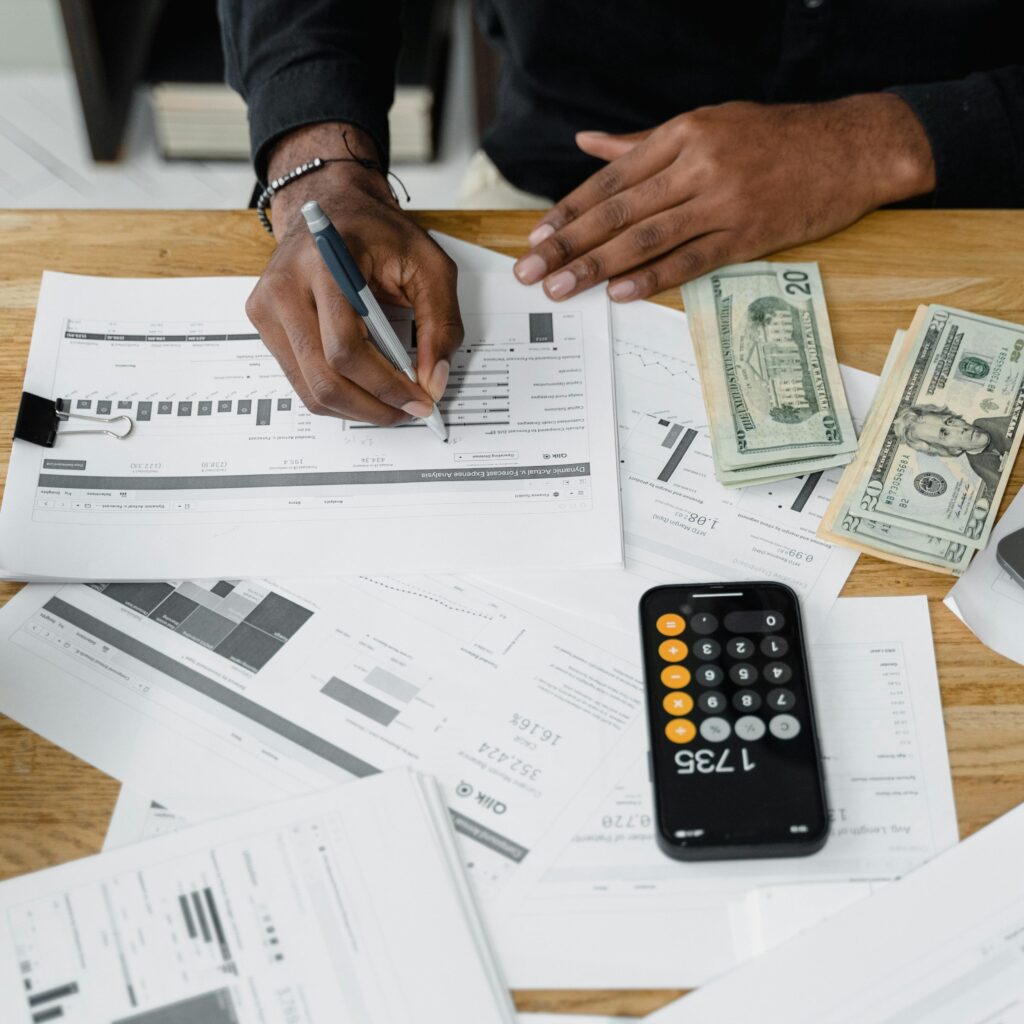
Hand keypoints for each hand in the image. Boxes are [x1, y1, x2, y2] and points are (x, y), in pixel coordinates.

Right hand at [247, 123, 462, 423]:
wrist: (332, 205)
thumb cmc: (379, 234)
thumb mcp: (430, 266)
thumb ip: (440, 325)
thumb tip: (433, 382)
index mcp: (324, 263)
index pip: (346, 349)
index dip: (386, 385)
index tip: (421, 400)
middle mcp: (284, 287)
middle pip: (324, 378)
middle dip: (374, 406)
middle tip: (409, 411)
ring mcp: (267, 308)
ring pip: (310, 389)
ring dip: (356, 409)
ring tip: (390, 404)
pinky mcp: (263, 323)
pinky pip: (301, 381)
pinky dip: (337, 396)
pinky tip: (365, 389)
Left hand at [514, 94, 935, 301]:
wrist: (850, 146)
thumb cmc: (773, 136)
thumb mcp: (707, 123)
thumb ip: (642, 142)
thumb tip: (587, 143)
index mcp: (683, 134)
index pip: (611, 178)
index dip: (570, 210)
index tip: (538, 237)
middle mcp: (698, 164)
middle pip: (619, 210)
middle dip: (569, 243)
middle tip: (531, 270)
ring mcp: (724, 201)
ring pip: (647, 237)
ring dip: (598, 266)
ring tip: (561, 288)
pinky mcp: (750, 235)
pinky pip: (693, 260)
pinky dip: (655, 277)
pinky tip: (622, 294)